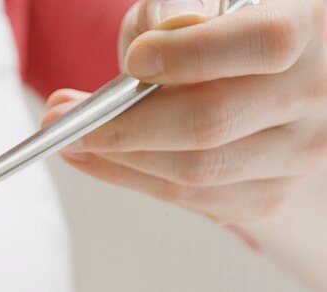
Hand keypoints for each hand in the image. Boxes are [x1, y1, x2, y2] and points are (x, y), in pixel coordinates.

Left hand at [43, 0, 326, 225]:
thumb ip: (179, 9)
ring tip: (72, 138)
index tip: (136, 60)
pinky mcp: (271, 195)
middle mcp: (319, 94)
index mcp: (314, 26)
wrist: (270, 80)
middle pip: (212, 124)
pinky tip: (104, 159)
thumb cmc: (227, 29)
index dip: (192, 56)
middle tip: (64, 115)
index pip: (264, 44)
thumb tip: (162, 39)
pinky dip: (136, 180)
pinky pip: (192, 200)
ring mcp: (302, 153)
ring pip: (195, 172)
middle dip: (123, 125)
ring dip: (117, 160)